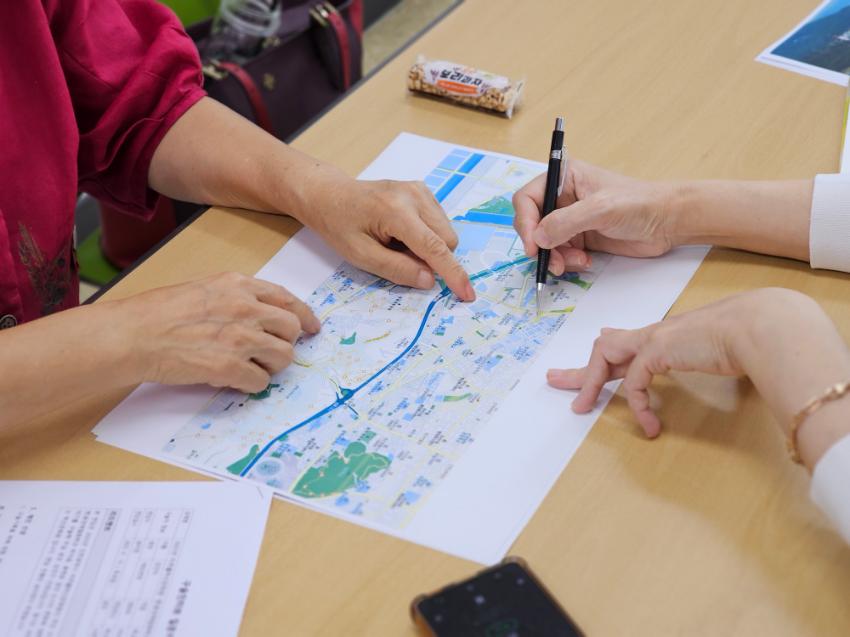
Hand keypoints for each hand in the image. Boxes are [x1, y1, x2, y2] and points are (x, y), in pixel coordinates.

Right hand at [120, 272, 319, 392]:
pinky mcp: (230, 366)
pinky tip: (234, 380)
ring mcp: (240, 338)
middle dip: (286, 343)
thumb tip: (261, 317)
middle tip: (270, 353)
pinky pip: (261, 381)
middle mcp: (245, 308)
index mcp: (239, 286)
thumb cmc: (158, 313)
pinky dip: (252, 385)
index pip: (287, 299)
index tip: (313, 328)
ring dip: (271, 366)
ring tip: (249, 367)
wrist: (133, 335)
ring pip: (284, 357)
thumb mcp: (204, 289)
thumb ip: (236, 298)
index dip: (304, 316)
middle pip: (292, 329)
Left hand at [308, 178, 474, 300]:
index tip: (467, 294)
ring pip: (446, 233)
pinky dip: (426, 235)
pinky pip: (439, 223)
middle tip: (397, 257)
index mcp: (396, 211)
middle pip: (447, 241)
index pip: (435, 247)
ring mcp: (420, 190)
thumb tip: (430, 280)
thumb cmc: (339, 226)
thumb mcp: (360, 256)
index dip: (453, 274)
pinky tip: (401, 232)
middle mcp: (414, 196)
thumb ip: (396, 269)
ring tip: (396, 242)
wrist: (330, 194)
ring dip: (428, 247)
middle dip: (433, 259)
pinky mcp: (422, 190)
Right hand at [513, 161, 678, 274]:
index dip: (525, 222)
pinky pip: (560, 253)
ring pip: (545, 243)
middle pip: (532, 223)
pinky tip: (585, 262)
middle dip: (540, 244)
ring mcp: (571, 220)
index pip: (528, 198)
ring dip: (555, 257)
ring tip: (575, 262)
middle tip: (552, 261)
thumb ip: (566, 222)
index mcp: (564, 178)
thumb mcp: (600, 209)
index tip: (533, 245)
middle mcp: (563, 198)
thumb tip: (538, 239)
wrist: (667, 222)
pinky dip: (567, 262)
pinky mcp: (580, 239)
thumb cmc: (639, 204)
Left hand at [547, 293, 751, 436]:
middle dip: (579, 369)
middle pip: (604, 347)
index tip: (587, 365)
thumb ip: (702, 359)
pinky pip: (635, 380)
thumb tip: (700, 368)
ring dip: (590, 382)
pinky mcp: (657, 350)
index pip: (625, 343)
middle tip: (554, 380)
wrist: (761, 328)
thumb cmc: (748, 342)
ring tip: (583, 409)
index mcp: (666, 335)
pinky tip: (650, 423)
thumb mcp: (716, 353)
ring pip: (604, 355)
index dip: (605, 354)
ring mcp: (653, 339)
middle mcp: (654, 334)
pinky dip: (639, 404)